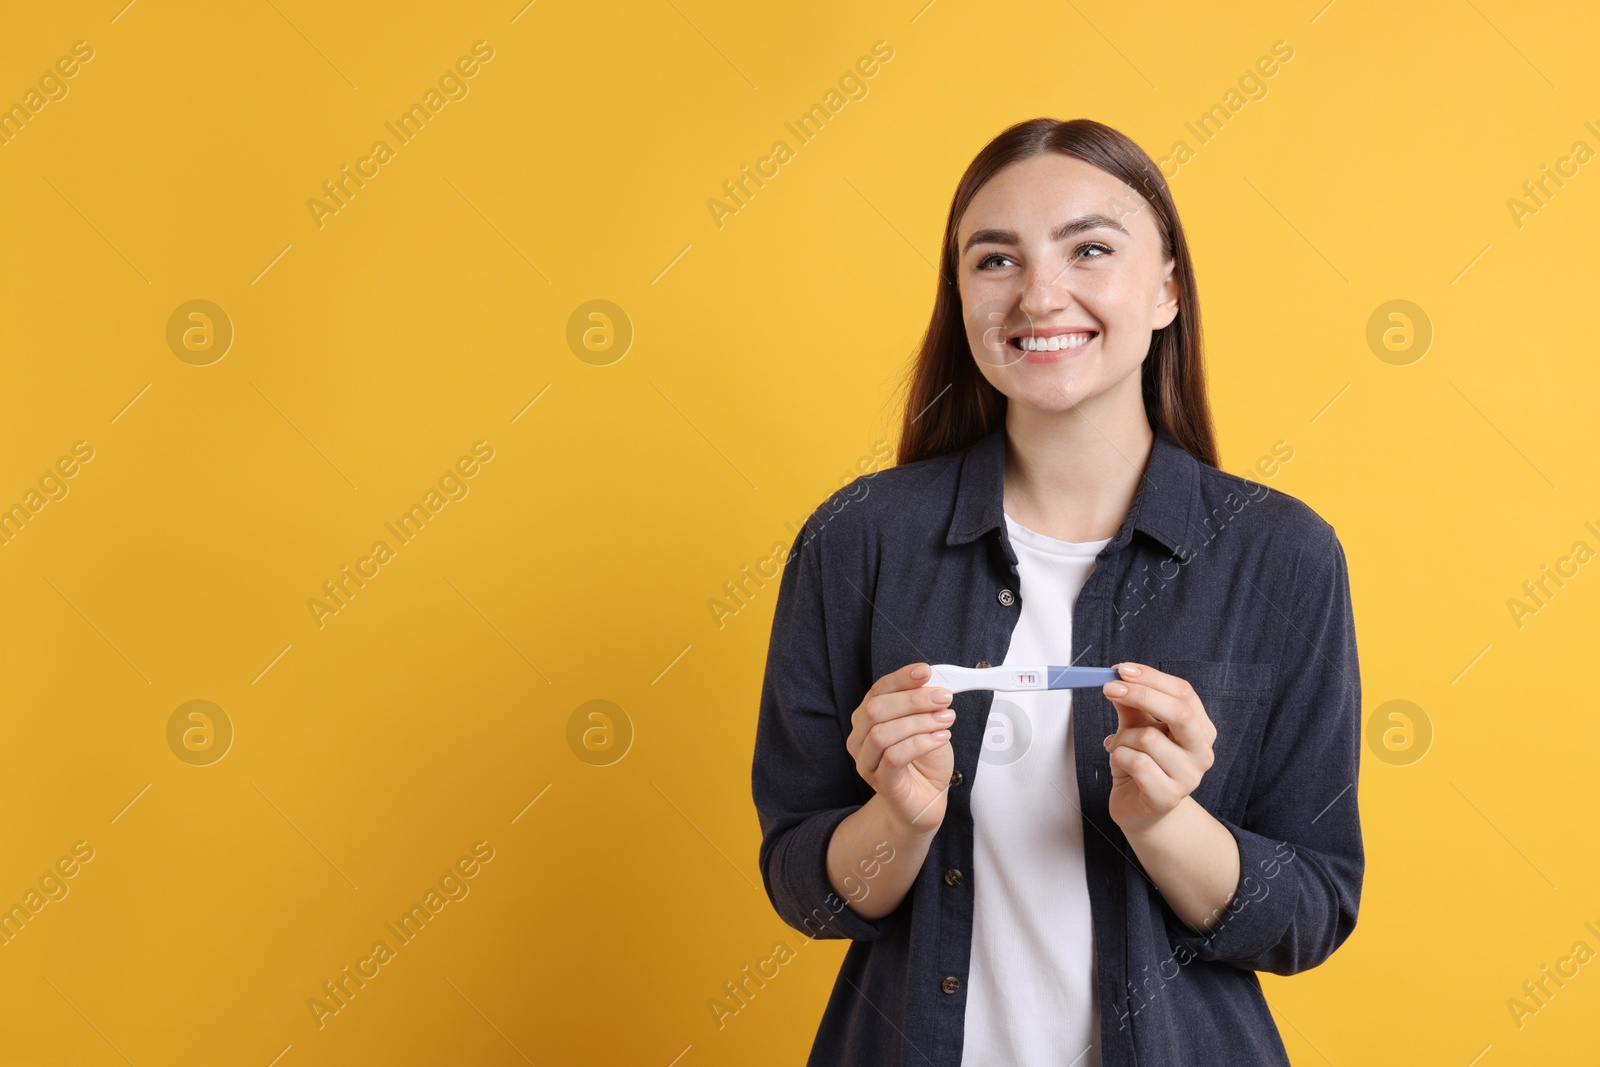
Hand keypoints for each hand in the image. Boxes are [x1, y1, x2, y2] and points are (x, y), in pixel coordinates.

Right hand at [846, 663, 955, 835]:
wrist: (926, 799)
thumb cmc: (925, 761)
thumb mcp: (929, 723)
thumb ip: (927, 704)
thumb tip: (935, 682)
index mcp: (869, 718)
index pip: (878, 690)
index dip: (900, 678)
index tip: (924, 671)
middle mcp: (861, 738)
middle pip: (875, 709)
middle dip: (912, 699)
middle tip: (942, 698)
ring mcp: (867, 761)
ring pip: (881, 733)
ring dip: (918, 722)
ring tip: (945, 720)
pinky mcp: (881, 781)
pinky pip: (894, 757)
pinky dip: (920, 742)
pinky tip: (939, 737)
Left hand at [1100, 662, 1216, 835]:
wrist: (1140, 809)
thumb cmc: (1142, 766)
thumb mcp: (1136, 728)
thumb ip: (1132, 705)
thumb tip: (1118, 680)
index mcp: (1201, 730)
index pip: (1184, 693)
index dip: (1152, 677)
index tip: (1121, 670)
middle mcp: (1202, 752)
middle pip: (1180, 712)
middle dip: (1141, 695)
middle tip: (1110, 688)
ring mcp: (1189, 777)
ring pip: (1148, 738)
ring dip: (1122, 738)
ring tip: (1118, 747)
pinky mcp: (1168, 797)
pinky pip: (1136, 763)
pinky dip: (1118, 757)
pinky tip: (1119, 763)